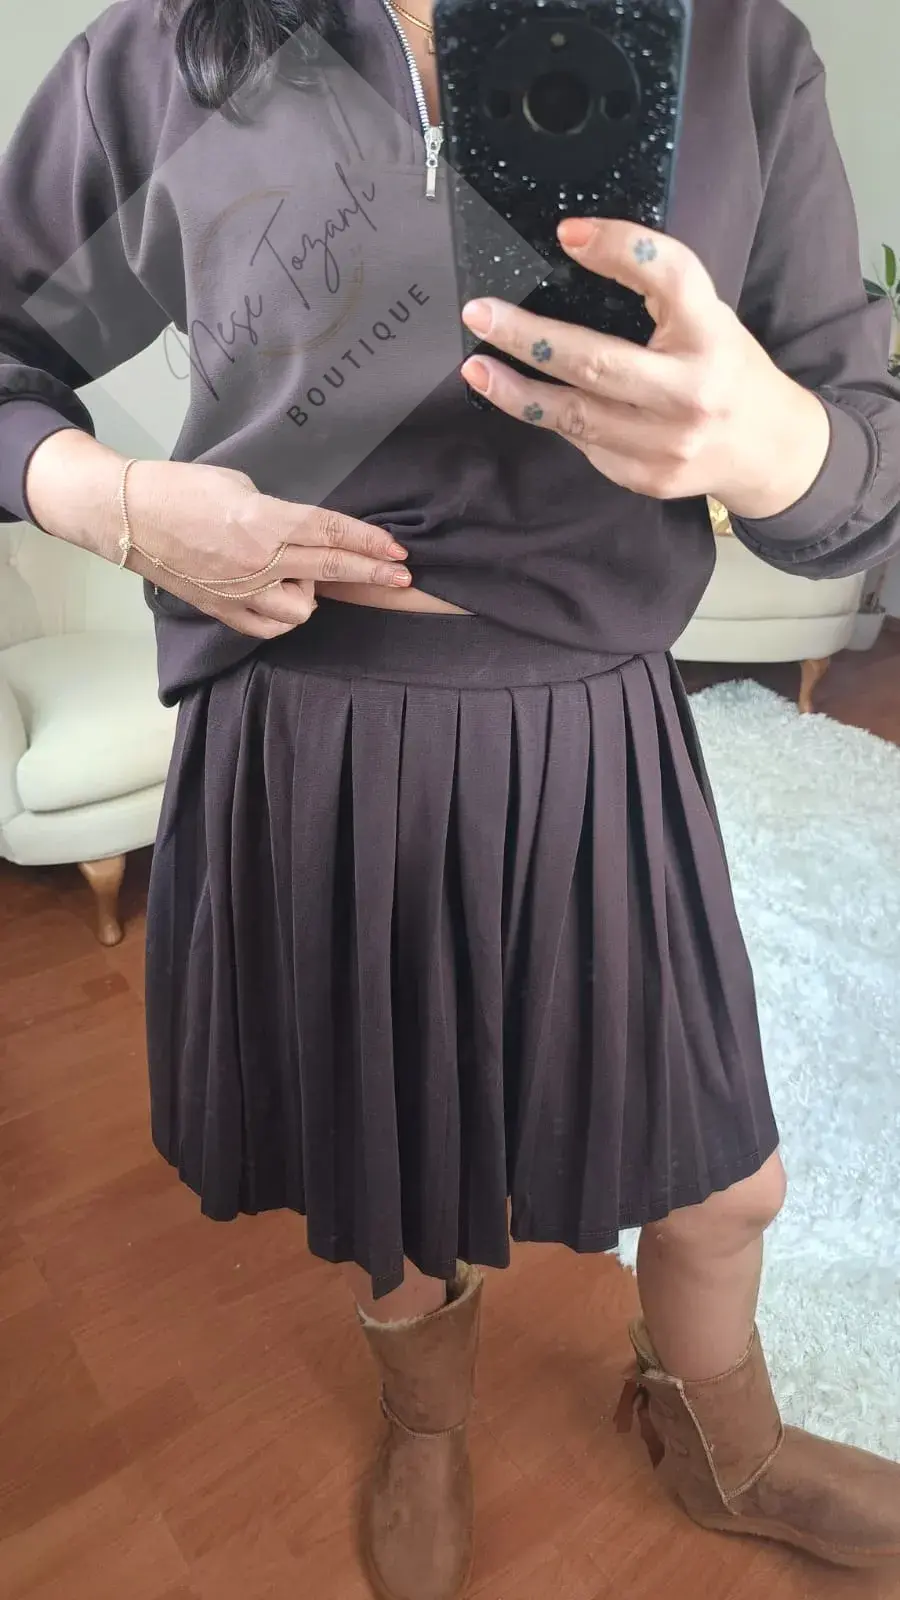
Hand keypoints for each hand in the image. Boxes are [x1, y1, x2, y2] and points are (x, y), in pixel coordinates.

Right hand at [26, 434, 411, 637]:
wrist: (130, 517)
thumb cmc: (181, 490)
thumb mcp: (240, 485)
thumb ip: (279, 513)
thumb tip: (304, 530)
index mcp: (265, 522)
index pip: (331, 533)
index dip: (369, 543)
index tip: (397, 551)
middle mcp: (259, 560)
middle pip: (331, 570)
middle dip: (372, 574)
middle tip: (402, 576)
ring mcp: (242, 591)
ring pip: (303, 608)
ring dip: (311, 593)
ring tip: (294, 575)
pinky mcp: (224, 611)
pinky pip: (271, 626)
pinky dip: (283, 615)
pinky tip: (280, 598)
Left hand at [460, 218, 830, 520]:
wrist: (768, 451)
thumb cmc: (727, 371)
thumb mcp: (709, 319)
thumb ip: (658, 298)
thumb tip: (574, 263)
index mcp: (712, 334)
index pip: (670, 277)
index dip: (620, 248)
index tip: (568, 233)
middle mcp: (691, 390)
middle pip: (595, 361)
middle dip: (528, 335)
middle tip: (480, 312)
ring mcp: (666, 442)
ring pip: (575, 414)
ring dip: (516, 390)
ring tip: (477, 367)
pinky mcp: (646, 477)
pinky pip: (583, 442)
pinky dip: (549, 417)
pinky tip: (523, 398)